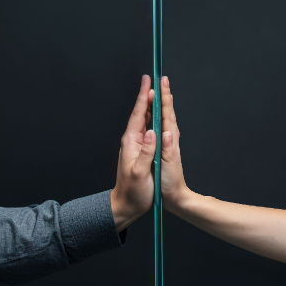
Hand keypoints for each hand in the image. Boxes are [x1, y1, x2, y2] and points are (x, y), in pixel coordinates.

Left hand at [110, 75, 156, 231]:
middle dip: (149, 95)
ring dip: (152, 105)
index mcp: (131, 142)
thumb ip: (146, 152)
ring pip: (146, 119)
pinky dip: (154, 118)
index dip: (144, 96)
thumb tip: (151, 131)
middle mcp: (133, 140)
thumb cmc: (133, 192)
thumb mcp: (139, 173)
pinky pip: (149, 129)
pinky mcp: (142, 151)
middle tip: (157, 80)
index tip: (149, 81)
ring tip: (159, 91)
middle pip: (142, 112)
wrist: (126, 205)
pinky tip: (158, 115)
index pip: (138, 114)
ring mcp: (137, 145)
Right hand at [158, 75, 189, 209]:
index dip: (163, 96)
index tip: (160, 82)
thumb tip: (167, 132)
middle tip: (159, 78)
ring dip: (161, 102)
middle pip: (166, 110)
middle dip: (163, 94)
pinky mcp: (165, 147)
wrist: (175, 196)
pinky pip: (160, 125)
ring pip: (164, 116)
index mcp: (169, 139)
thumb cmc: (170, 183)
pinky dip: (158, 115)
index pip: (166, 113)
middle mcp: (170, 137)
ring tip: (157, 90)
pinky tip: (154, 113)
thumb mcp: (168, 166)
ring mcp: (168, 141)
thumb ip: (168, 148)